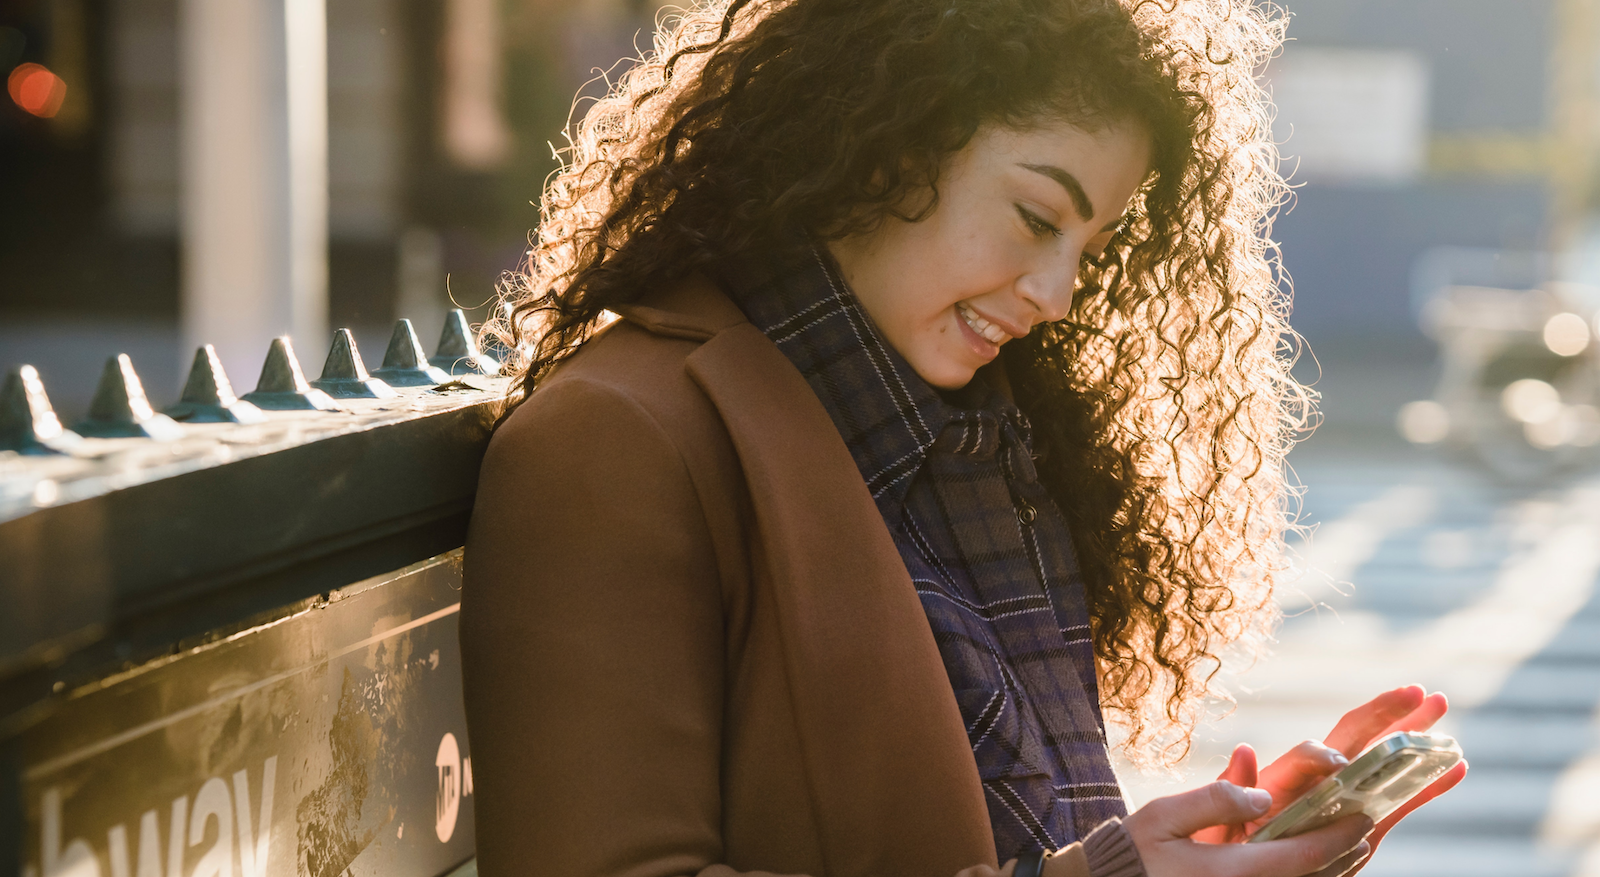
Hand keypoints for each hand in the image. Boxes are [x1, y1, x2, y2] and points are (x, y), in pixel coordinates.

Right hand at [1123, 781, 1372, 876]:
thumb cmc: (1133, 853)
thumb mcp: (1164, 816)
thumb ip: (1214, 800)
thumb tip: (1262, 794)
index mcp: (1232, 871)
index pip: (1303, 855)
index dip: (1338, 836)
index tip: (1362, 817)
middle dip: (1345, 853)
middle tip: (1366, 828)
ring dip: (1333, 869)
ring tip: (1350, 846)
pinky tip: (1314, 865)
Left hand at [1195, 685, 1468, 867]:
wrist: (1245, 871)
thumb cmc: (1227, 845)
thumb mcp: (1223, 822)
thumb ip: (1235, 792)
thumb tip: (1243, 751)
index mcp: (1284, 781)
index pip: (1311, 755)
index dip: (1327, 755)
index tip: (1339, 767)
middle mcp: (1318, 783)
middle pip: (1354, 740)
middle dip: (1386, 715)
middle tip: (1420, 692)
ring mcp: (1344, 802)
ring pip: (1384, 763)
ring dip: (1414, 737)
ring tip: (1442, 707)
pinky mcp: (1364, 828)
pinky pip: (1400, 802)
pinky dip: (1428, 786)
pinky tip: (1457, 767)